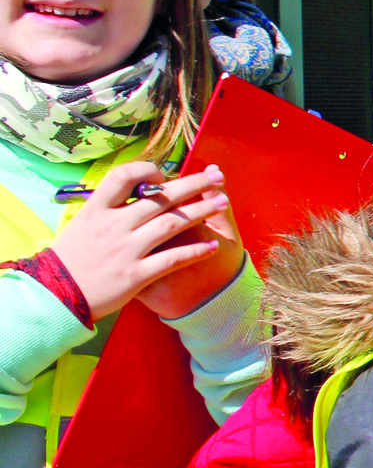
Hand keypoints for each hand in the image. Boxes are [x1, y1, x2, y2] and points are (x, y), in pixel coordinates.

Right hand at [49, 163, 240, 321]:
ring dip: (201, 211)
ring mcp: (126, 250)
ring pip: (172, 223)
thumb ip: (107, 208)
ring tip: (223, 202)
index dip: (148, 170)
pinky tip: (213, 246)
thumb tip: (134, 187)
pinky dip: (195, 251)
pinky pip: (173, 259)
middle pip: (160, 197)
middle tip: (217, 178)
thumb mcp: (81, 224)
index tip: (164, 174)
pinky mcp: (136, 275)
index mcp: (96, 210)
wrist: (55, 296)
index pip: (123, 176)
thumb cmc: (71, 259)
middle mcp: (112, 226)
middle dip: (193, 184)